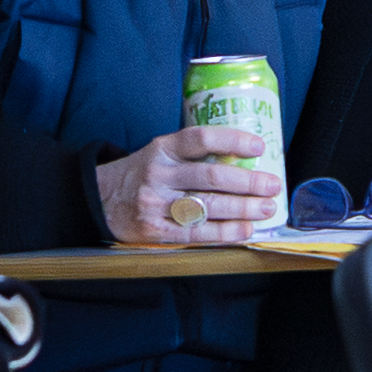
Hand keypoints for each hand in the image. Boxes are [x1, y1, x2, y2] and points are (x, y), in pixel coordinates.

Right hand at [95, 127, 276, 243]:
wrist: (99, 199)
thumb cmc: (141, 175)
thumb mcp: (159, 154)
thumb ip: (192, 156)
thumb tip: (243, 161)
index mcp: (161, 149)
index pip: (200, 139)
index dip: (232, 140)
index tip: (259, 146)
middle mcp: (158, 174)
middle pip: (211, 177)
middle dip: (248, 182)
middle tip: (272, 185)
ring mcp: (155, 204)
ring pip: (208, 207)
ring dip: (243, 209)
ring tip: (266, 208)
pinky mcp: (154, 230)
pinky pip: (196, 233)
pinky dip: (225, 233)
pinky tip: (245, 230)